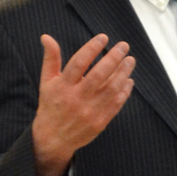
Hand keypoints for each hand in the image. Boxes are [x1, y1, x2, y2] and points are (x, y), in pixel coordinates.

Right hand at [32, 33, 134, 175]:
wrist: (54, 138)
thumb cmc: (51, 106)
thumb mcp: (46, 82)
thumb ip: (50, 59)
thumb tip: (47, 37)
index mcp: (63, 86)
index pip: (79, 63)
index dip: (92, 48)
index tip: (104, 38)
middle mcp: (77, 98)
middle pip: (99, 75)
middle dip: (114, 58)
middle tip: (124, 46)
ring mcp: (90, 111)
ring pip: (111, 89)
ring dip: (123, 73)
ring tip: (130, 60)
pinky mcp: (100, 122)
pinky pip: (116, 104)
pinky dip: (124, 91)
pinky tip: (129, 80)